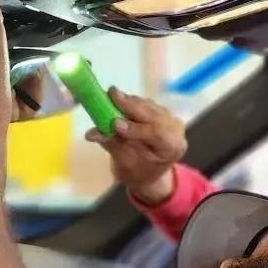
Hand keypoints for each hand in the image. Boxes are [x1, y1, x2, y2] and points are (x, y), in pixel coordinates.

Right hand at [86, 88, 188, 204]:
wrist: (148, 172)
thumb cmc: (139, 173)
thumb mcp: (125, 165)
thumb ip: (112, 146)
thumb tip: (92, 133)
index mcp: (173, 148)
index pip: (157, 134)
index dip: (136, 128)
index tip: (115, 123)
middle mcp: (175, 130)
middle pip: (153, 114)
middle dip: (130, 105)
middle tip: (111, 94)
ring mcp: (169, 118)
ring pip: (147, 105)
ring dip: (128, 101)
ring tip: (109, 96)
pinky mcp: (159, 110)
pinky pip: (143, 103)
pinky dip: (129, 101)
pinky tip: (116, 100)